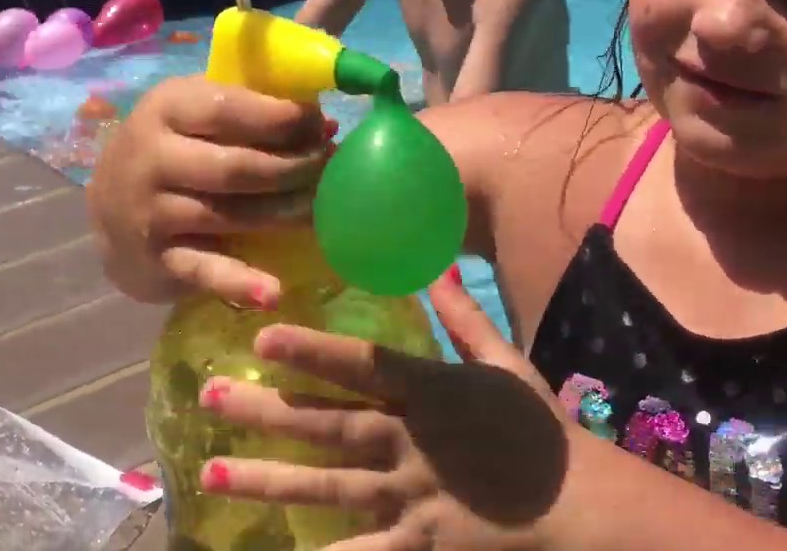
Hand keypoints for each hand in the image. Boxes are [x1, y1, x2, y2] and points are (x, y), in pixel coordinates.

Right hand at [88, 75, 335, 307]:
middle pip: (238, 167)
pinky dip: (237, 283)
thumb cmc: (174, 150)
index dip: (283, 119)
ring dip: (286, 214)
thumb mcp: (198, 117)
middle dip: (294, 169)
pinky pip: (204, 270)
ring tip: (321, 210)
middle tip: (328, 170)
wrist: (108, 211)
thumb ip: (253, 112)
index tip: (321, 126)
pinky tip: (270, 294)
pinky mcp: (158, 258)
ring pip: (232, 215)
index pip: (230, 109)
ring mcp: (152, 211)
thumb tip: (325, 125)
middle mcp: (152, 157)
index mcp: (167, 108)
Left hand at [197, 270, 570, 550]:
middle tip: (206, 395)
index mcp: (434, 392)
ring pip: (329, 486)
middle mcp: (413, 441)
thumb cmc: (541, 429)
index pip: (364, 367)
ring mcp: (413, 496)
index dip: (312, 353)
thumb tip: (435, 263)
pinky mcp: (419, 541)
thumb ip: (463, 316)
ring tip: (212, 471)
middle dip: (266, 410)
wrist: (579, 503)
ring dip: (269, 477)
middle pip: (329, 424)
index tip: (261, 338)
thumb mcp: (506, 362)